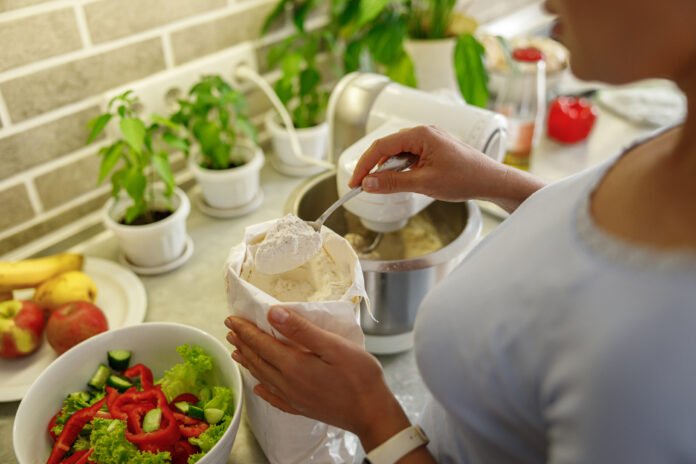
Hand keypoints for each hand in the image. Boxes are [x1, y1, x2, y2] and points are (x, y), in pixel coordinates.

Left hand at [224, 307, 410, 450]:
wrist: (371, 413)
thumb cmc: (359, 376)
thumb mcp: (334, 346)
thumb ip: (301, 330)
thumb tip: (273, 314)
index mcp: (293, 365)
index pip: (262, 344)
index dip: (246, 330)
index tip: (232, 318)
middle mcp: (288, 383)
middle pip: (259, 360)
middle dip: (243, 343)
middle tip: (230, 330)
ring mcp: (294, 398)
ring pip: (263, 377)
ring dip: (249, 362)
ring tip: (237, 352)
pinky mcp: (302, 408)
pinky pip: (275, 398)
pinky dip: (263, 390)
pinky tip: (259, 388)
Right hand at [349, 125, 544, 212]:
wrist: (491, 181)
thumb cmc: (465, 178)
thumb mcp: (424, 183)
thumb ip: (393, 183)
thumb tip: (369, 183)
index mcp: (420, 134)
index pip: (382, 146)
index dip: (365, 165)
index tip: (355, 182)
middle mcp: (423, 133)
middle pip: (388, 147)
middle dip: (374, 167)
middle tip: (364, 187)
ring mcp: (429, 141)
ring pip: (398, 153)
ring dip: (388, 170)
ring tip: (382, 187)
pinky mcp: (433, 150)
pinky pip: (409, 157)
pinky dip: (401, 170)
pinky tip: (400, 182)